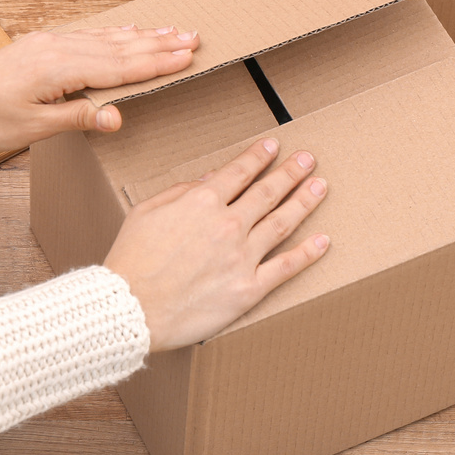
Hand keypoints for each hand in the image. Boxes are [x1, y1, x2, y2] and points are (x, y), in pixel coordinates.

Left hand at [0, 25, 198, 152]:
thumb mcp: (34, 128)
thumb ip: (78, 117)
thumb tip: (118, 116)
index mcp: (60, 68)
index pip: (120, 66)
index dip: (156, 61)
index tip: (188, 55)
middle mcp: (58, 48)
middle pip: (119, 46)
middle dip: (159, 42)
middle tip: (193, 36)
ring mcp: (49, 42)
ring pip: (106, 38)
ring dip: (141, 35)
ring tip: (170, 30)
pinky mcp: (41, 44)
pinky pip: (87, 36)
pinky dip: (113, 34)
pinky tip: (125, 31)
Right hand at [103, 137, 329, 350]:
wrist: (131, 307)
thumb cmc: (132, 260)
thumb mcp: (146, 211)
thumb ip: (181, 191)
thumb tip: (210, 178)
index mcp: (201, 202)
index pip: (239, 172)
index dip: (258, 156)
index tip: (273, 146)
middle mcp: (228, 224)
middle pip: (267, 192)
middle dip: (290, 172)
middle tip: (308, 160)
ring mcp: (242, 257)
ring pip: (282, 223)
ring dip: (304, 201)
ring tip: (320, 186)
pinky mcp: (248, 289)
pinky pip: (285, 268)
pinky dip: (307, 254)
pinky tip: (323, 241)